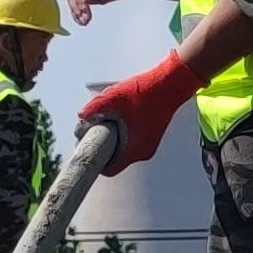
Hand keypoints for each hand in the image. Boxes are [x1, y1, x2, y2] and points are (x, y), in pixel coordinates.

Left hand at [76, 57, 207, 174]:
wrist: (171, 83)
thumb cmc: (148, 91)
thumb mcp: (115, 97)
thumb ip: (96, 108)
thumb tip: (81, 116)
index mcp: (135, 149)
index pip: (109, 169)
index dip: (95, 160)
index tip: (87, 148)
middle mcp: (142, 151)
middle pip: (115, 157)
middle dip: (102, 144)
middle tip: (93, 129)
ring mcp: (148, 144)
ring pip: (122, 147)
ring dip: (112, 137)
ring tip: (107, 119)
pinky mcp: (150, 135)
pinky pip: (131, 140)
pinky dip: (122, 132)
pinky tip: (119, 116)